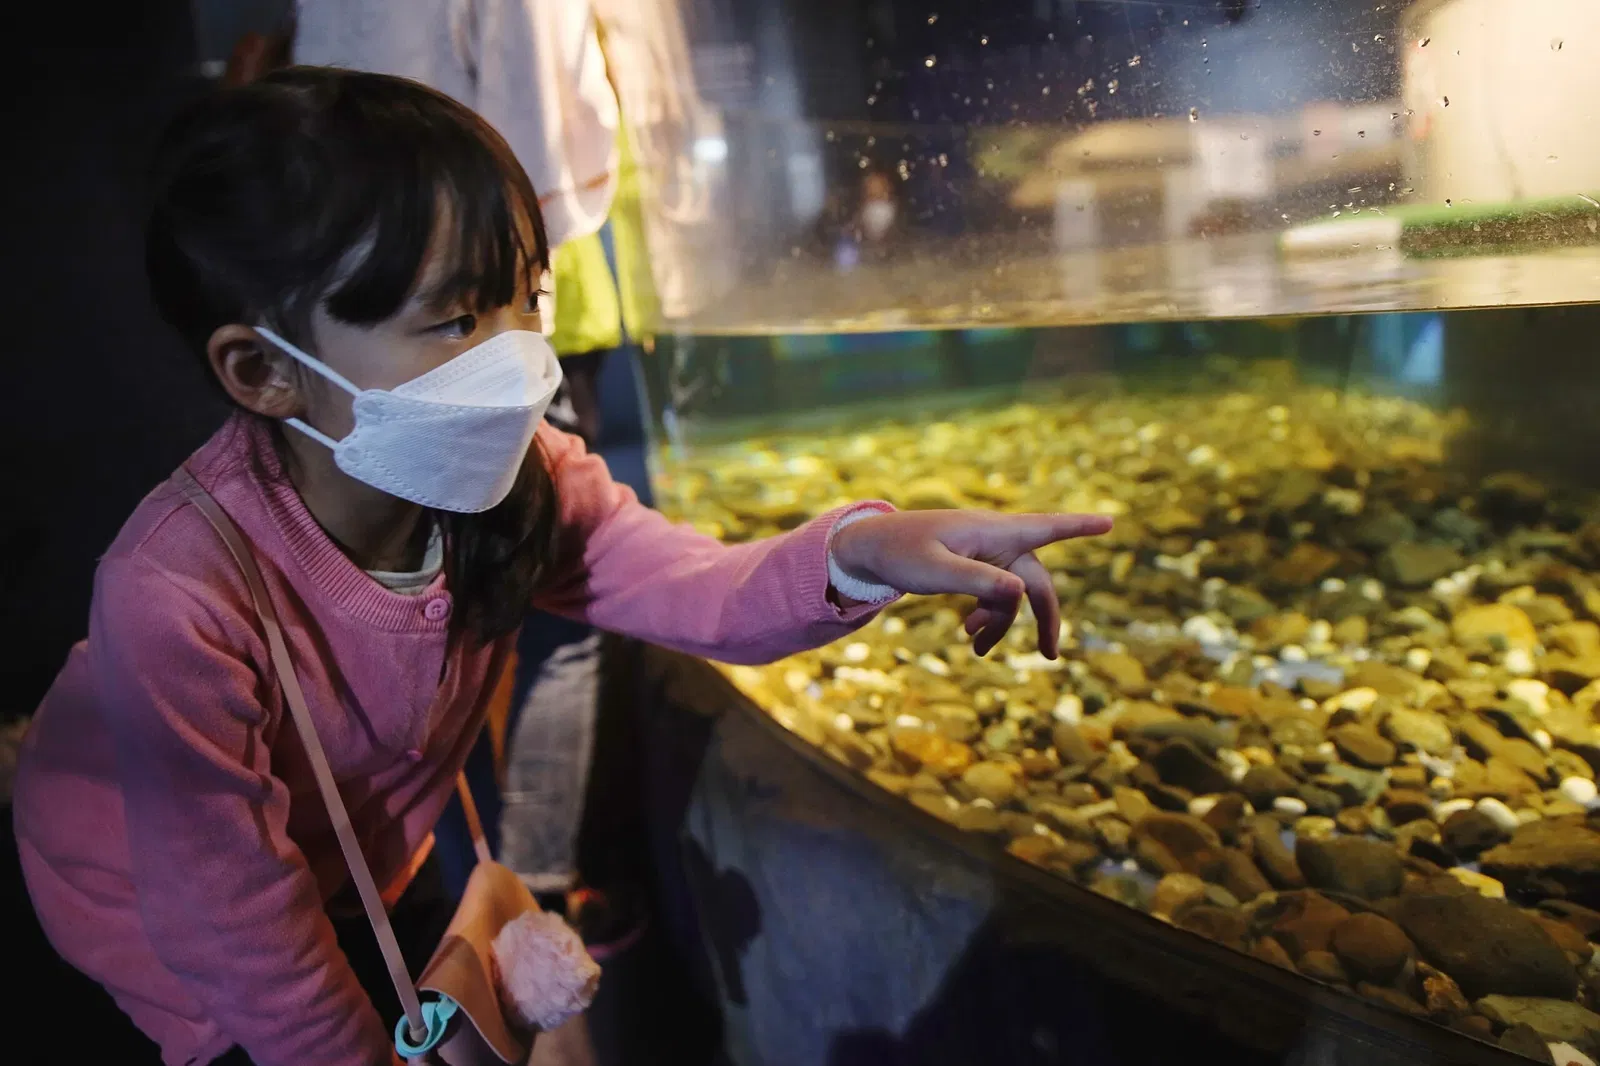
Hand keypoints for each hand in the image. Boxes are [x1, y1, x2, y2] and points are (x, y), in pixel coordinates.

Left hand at [830, 510, 1112, 657]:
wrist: (866, 549)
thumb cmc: (899, 552)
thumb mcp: (935, 570)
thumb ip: (978, 581)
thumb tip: (1020, 594)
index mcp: (991, 530)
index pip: (1044, 527)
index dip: (1079, 527)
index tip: (1111, 522)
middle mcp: (994, 540)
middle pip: (1035, 579)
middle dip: (1045, 616)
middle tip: (1050, 655)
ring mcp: (984, 555)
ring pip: (1012, 596)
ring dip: (1001, 624)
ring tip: (973, 646)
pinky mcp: (972, 569)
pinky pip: (994, 597)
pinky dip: (986, 618)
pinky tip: (968, 634)